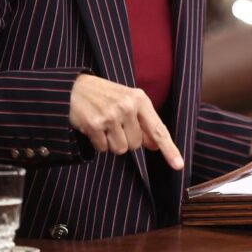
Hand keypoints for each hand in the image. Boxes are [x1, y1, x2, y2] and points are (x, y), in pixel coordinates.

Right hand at [69, 74, 183, 169]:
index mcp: (139, 99)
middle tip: (114, 123)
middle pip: (136, 144)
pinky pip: (103, 148)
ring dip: (111, 143)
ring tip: (103, 125)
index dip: (169, 149)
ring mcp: (111, 115)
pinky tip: (93, 126)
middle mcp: (127, 106)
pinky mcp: (94, 124)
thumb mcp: (127, 101)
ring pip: (120, 149)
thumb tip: (154, 145)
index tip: (178, 165)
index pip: (158, 129)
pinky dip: (98, 142)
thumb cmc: (104, 94)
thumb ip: (142, 122)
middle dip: (125, 139)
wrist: (73, 86)